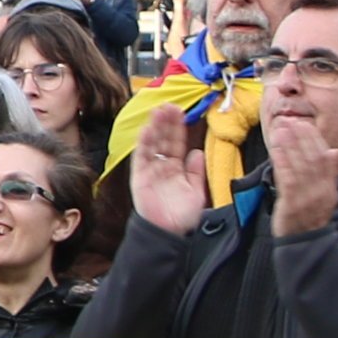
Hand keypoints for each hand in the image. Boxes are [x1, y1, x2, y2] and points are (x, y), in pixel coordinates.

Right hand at [128, 100, 208, 236]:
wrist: (169, 233)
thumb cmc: (182, 215)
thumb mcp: (197, 191)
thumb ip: (197, 172)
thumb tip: (197, 152)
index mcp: (176, 169)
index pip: (177, 143)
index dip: (179, 128)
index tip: (181, 112)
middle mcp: (162, 167)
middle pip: (164, 140)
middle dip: (166, 123)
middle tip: (170, 105)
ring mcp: (150, 171)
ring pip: (152, 144)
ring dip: (155, 127)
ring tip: (158, 111)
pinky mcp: (140, 177)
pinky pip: (141, 157)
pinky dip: (144, 143)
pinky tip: (148, 129)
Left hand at [261, 104, 337, 234]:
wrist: (305, 241)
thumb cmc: (310, 215)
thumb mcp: (324, 194)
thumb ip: (328, 173)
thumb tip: (334, 150)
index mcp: (330, 187)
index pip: (324, 158)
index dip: (314, 139)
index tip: (305, 123)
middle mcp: (321, 191)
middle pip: (312, 159)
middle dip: (301, 138)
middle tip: (290, 121)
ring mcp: (307, 199)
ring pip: (299, 167)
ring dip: (289, 146)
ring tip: (280, 130)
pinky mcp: (292, 205)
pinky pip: (287, 180)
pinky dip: (282, 163)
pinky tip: (275, 151)